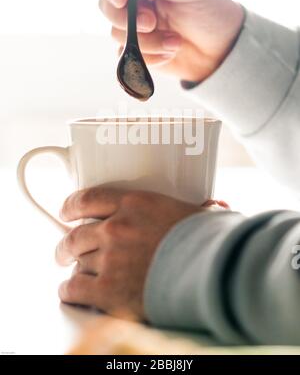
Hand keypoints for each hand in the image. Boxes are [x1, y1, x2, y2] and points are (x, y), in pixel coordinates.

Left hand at [56, 187, 228, 319]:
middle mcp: (117, 228)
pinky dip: (70, 290)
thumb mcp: (197, 213)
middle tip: (66, 250)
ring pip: (77, 262)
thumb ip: (191, 208)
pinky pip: (75, 288)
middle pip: (76, 235)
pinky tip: (72, 291)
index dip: (71, 206)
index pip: (88, 199)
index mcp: (135, 203)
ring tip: (75, 272)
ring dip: (75, 268)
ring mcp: (110, 258)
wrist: (213, 273)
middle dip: (67, 245)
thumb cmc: (210, 243)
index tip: (67, 211)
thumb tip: (213, 204)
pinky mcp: (109, 290)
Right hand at [99, 0, 243, 81]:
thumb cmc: (213, 14)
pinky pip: (127, 56)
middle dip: (126, 19)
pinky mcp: (138, 50)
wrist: (222, 53)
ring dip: (146, 42)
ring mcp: (136, 26)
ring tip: (175, 42)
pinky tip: (170, 54)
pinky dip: (149, 58)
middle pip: (107, 5)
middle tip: (151, 23)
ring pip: (117, 34)